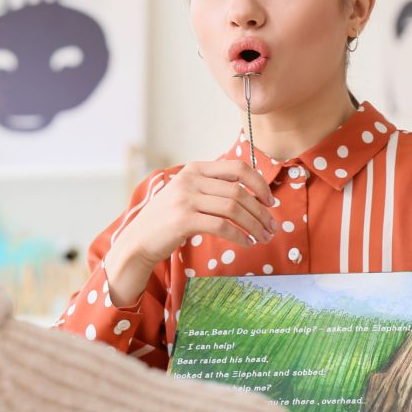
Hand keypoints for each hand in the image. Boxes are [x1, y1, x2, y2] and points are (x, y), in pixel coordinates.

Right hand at [105, 160, 275, 305]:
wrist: (138, 240)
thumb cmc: (169, 220)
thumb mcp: (189, 193)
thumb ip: (213, 188)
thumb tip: (253, 194)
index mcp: (195, 168)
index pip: (238, 168)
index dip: (259, 184)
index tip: (270, 202)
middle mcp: (190, 179)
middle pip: (239, 191)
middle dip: (261, 211)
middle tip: (272, 227)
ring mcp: (185, 199)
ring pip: (234, 209)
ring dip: (254, 225)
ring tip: (264, 237)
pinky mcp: (183, 220)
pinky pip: (222, 226)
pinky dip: (240, 236)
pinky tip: (247, 243)